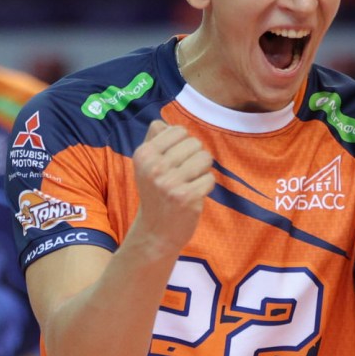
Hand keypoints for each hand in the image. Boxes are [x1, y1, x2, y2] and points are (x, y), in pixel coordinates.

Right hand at [131, 119, 212, 254]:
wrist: (155, 232)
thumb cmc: (155, 193)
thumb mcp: (146, 165)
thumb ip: (154, 139)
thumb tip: (164, 124)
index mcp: (143, 154)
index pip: (178, 131)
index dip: (183, 144)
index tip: (175, 161)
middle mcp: (154, 167)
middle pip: (195, 143)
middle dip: (195, 157)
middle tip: (184, 175)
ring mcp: (170, 183)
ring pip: (205, 158)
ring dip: (202, 171)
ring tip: (189, 183)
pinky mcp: (187, 197)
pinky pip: (210, 178)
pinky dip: (206, 187)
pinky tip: (193, 196)